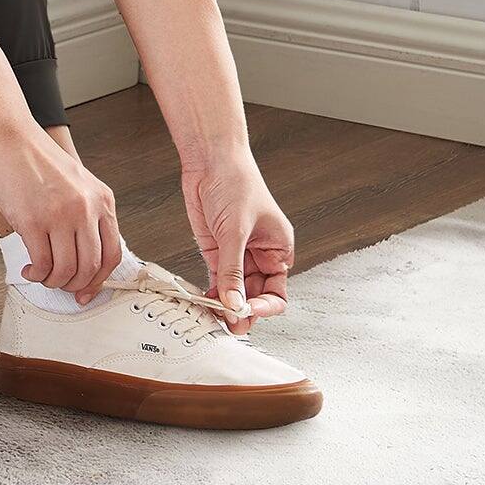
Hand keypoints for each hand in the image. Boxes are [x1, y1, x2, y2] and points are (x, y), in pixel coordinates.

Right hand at [0, 126, 123, 302]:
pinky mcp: (33, 221)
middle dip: (75, 284)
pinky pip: (42, 263)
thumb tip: (82, 251)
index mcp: (101, 199)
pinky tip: (30, 269)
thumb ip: (85, 212)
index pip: (112, 253)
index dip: (99, 279)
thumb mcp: (76, 182)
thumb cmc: (34, 156)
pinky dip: (37, 274)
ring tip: (43, 275)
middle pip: (90, 266)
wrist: (7, 137)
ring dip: (54, 281)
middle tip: (62, 285)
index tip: (87, 289)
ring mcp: (60, 216)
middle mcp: (85, 208)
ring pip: (67, 270)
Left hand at [180, 146, 293, 332]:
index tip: (247, 313)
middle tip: (229, 325)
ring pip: (235, 291)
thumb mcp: (236, 230)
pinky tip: (206, 302)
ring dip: (226, 306)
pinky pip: (217, 279)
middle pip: (255, 296)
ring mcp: (236, 254)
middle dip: (243, 312)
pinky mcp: (216, 250)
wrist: (210, 160)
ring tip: (215, 318)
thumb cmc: (236, 183)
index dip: (264, 307)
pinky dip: (213, 293)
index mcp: (278, 250)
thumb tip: (235, 304)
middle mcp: (259, 256)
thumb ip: (233, 270)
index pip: (276, 292)